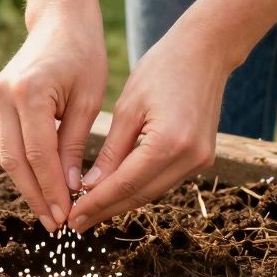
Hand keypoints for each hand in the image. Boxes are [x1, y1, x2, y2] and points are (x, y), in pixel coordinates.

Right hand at [0, 4, 106, 231]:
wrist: (59, 18)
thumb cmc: (83, 52)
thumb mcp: (89, 99)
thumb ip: (75, 144)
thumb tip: (71, 188)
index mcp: (29, 93)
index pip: (38, 155)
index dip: (52, 190)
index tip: (67, 216)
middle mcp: (3, 96)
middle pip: (15, 161)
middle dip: (36, 196)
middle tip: (56, 225)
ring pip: (6, 156)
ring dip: (27, 187)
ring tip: (49, 212)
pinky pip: (6, 144)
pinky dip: (22, 168)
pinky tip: (40, 187)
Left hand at [69, 23, 230, 230]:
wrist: (206, 51)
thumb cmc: (162, 69)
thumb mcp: (128, 108)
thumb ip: (111, 152)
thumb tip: (89, 188)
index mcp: (169, 143)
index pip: (125, 184)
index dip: (95, 204)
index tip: (71, 217)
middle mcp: (189, 158)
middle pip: (140, 195)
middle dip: (105, 210)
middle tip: (75, 224)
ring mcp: (200, 160)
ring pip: (152, 192)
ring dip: (121, 203)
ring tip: (90, 212)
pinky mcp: (202, 158)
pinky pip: (164, 180)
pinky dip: (139, 188)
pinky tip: (116, 193)